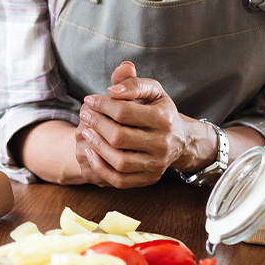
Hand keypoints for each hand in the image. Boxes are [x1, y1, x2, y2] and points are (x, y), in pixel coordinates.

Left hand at [75, 62, 208, 188]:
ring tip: (86, 133)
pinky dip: (101, 168)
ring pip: (119, 161)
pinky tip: (90, 153)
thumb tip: (112, 90)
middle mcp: (163, 144)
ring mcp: (156, 164)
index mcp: (164, 119)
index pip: (124, 112)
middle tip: (84, 115)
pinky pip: (120, 180)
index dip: (102, 105)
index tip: (88, 100)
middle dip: (97, 124)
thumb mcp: (152, 91)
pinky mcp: (149, 179)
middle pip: (119, 137)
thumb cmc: (159, 111)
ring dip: (97, 147)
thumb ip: (133, 83)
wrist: (180, 140)